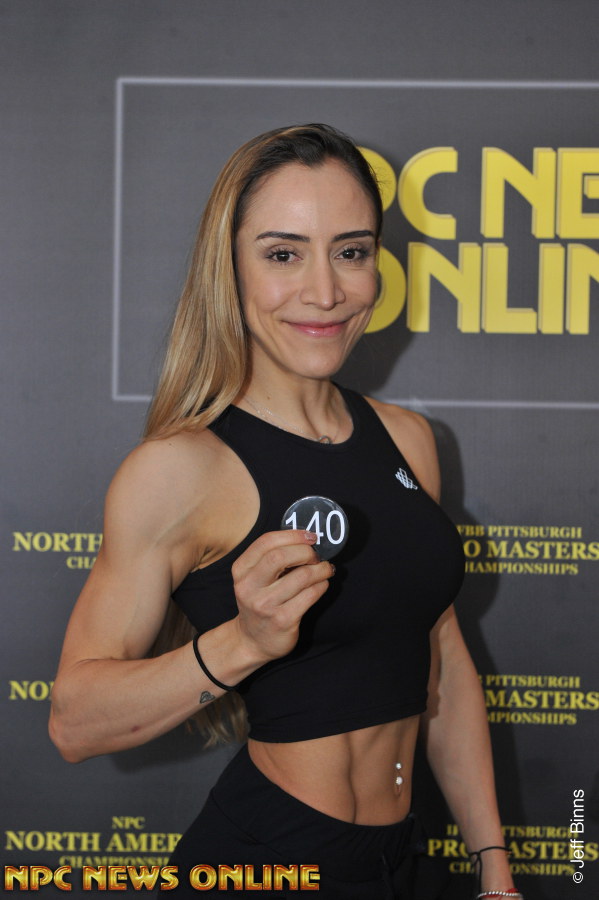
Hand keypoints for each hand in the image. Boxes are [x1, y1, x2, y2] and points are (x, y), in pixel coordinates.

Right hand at [232, 530, 333, 661]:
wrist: (252, 641)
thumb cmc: (260, 601)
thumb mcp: (254, 578)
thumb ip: (271, 557)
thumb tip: (306, 539)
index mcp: (241, 570)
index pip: (266, 543)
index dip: (292, 535)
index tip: (310, 536)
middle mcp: (249, 587)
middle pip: (280, 556)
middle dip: (306, 552)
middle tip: (317, 555)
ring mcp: (265, 605)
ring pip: (301, 577)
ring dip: (320, 569)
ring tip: (325, 569)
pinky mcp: (282, 620)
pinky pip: (310, 595)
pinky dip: (321, 586)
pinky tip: (322, 585)